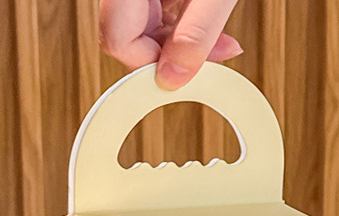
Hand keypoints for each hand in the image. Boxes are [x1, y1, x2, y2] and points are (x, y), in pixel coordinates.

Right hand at [100, 0, 241, 89]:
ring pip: (142, 29)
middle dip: (174, 56)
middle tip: (216, 55)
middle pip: (129, 38)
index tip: (186, 73)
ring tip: (220, 40)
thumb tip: (173, 80)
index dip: (152, 64)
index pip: (118, 41)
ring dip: (181, 43)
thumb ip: (195, 35)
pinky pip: (154, 13)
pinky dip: (181, 26)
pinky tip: (205, 22)